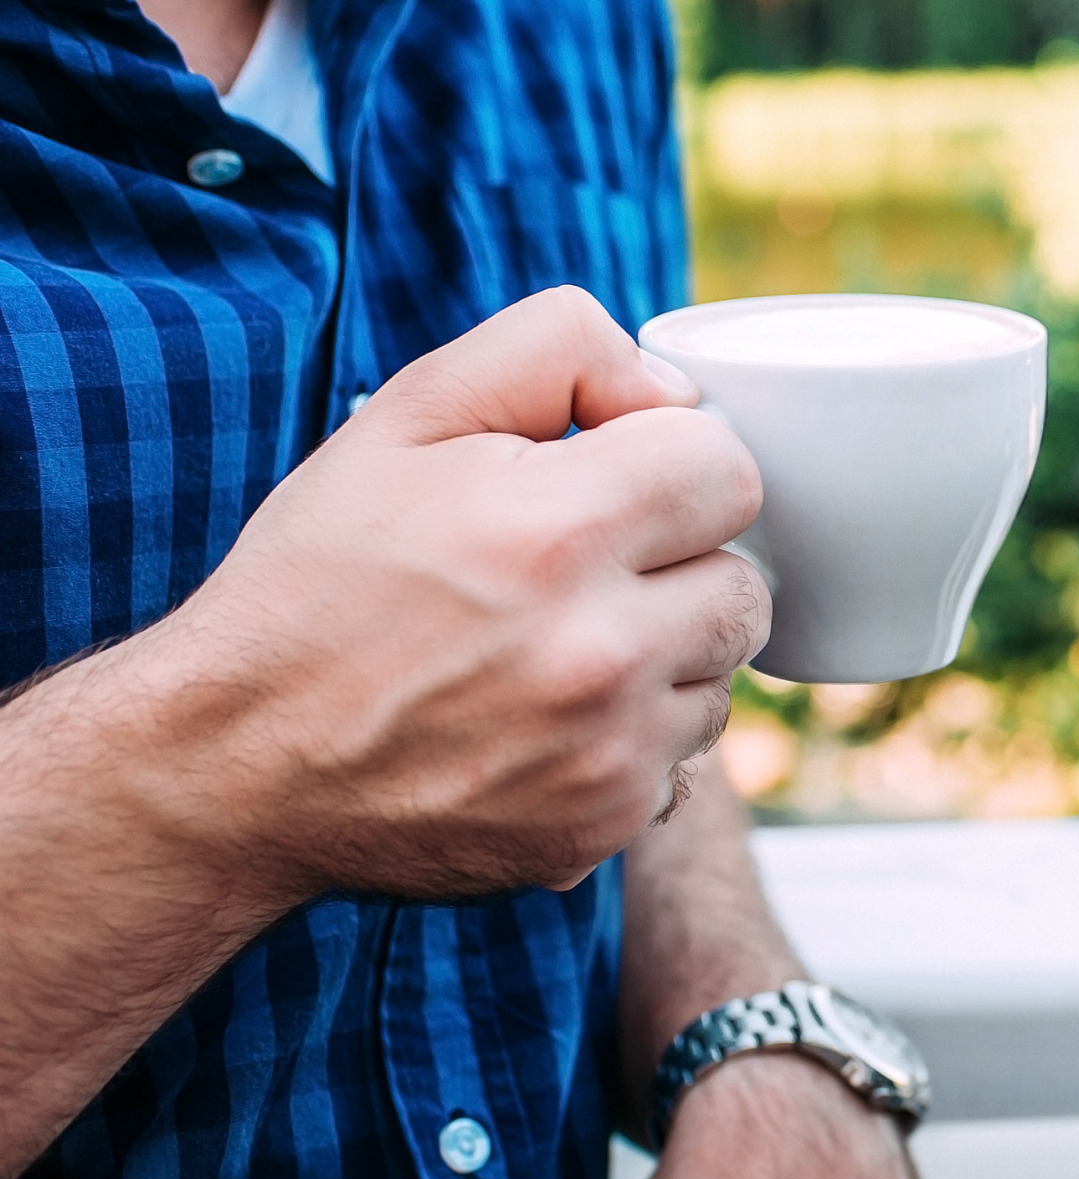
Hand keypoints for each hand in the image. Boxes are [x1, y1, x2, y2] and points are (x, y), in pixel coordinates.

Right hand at [97, 285, 766, 904]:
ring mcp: (608, 753)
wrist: (234, 761)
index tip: (610, 486)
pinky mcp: (602, 826)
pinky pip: (681, 762)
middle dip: (677, 565)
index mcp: (559, 531)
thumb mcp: (409, 416)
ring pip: (721, 675)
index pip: (730, 471)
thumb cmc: (321, 578)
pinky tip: (541, 724)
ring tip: (553, 648)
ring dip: (664, 657)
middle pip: (744, 582)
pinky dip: (630, 739)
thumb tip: (675, 391)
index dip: (671, 465)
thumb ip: (559, 351)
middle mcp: (600, 651)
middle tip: (577, 573)